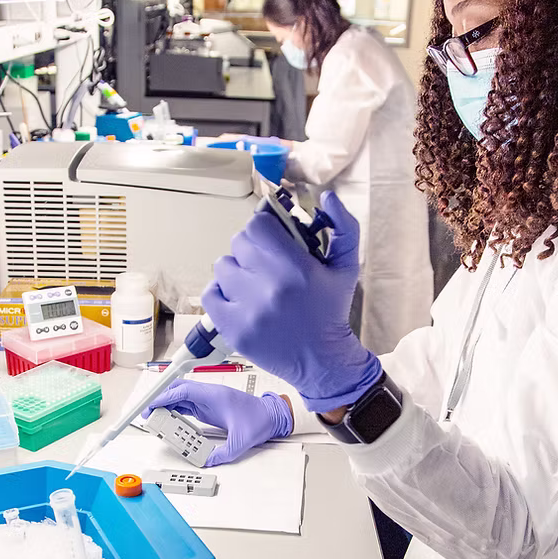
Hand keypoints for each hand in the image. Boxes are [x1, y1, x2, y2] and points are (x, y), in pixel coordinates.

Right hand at [143, 380, 292, 466]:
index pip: (182, 391)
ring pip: (180, 396)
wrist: (272, 415)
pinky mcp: (208, 406)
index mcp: (214, 396)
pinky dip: (175, 409)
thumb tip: (207, 462)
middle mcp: (208, 394)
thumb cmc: (260, 420)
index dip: (164, 397)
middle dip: (160, 398)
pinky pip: (187, 404)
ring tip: (154, 418)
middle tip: (147, 412)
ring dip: (166, 404)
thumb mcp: (241, 442)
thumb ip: (223, 453)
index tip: (151, 406)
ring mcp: (207, 399)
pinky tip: (169, 419)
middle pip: (177, 389)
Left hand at [202, 191, 381, 411]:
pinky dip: (222, 293)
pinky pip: (210, 294)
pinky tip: (240, 298)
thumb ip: (344, 227)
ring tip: (255, 283)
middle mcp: (268, 287)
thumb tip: (327, 197)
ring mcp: (247, 310)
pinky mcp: (232, 328)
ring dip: (237, 270)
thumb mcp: (347, 267)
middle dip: (253, 248)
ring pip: (223, 266)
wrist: (322, 361)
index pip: (258, 224)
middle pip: (239, 242)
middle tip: (267, 263)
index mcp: (294, 268)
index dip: (266, 228)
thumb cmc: (332, 311)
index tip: (273, 238)